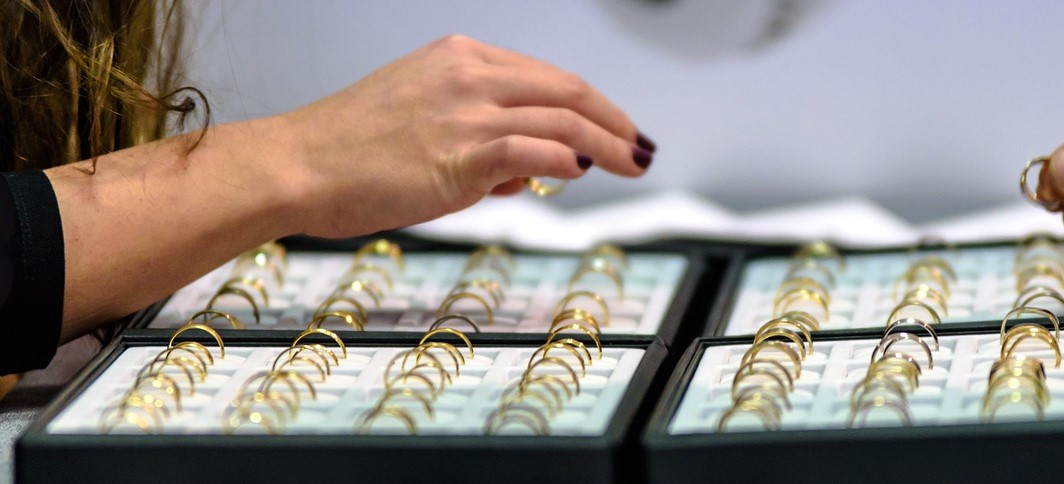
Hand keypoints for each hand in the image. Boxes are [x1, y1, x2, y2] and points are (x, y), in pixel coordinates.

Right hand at [277, 35, 653, 236]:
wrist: (297, 166)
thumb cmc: (349, 151)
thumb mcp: (422, 124)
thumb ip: (479, 139)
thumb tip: (529, 169)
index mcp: (459, 57)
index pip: (546, 77)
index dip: (592, 103)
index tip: (614, 126)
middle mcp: (468, 73)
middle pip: (568, 90)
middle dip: (614, 121)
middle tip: (640, 146)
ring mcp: (467, 110)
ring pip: (563, 117)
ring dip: (607, 144)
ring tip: (632, 164)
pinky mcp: (463, 150)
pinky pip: (536, 148)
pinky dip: (569, 158)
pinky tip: (583, 172)